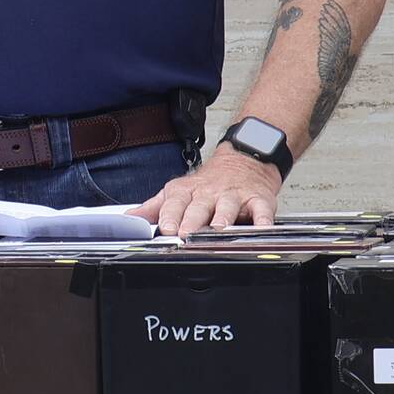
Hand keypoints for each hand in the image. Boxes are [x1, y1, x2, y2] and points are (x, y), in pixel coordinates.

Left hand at [127, 147, 281, 235]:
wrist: (243, 160)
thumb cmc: (208, 184)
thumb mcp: (177, 192)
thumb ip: (154, 208)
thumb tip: (130, 219)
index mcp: (187, 192)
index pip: (175, 203)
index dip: (168, 215)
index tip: (164, 228)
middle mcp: (209, 193)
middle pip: (199, 206)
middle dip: (192, 220)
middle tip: (185, 233)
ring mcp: (234, 195)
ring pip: (227, 206)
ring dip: (223, 217)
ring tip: (218, 228)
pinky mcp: (258, 199)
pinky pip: (261, 210)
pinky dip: (263, 219)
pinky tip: (261, 228)